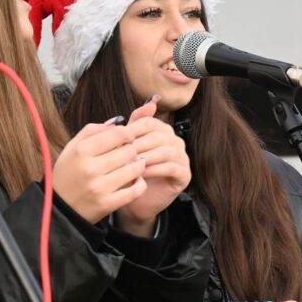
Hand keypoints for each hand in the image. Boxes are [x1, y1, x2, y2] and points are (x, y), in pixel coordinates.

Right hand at [53, 119, 146, 222]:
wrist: (60, 208)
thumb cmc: (68, 173)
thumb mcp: (72, 148)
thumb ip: (92, 131)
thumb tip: (116, 121)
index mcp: (81, 150)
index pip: (118, 133)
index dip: (128, 133)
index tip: (128, 138)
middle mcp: (90, 168)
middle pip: (129, 150)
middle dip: (132, 150)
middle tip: (129, 154)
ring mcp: (99, 187)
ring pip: (135, 169)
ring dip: (138, 166)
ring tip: (134, 166)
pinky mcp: (107, 204)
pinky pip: (136, 190)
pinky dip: (140, 183)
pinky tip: (136, 180)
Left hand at [113, 98, 191, 235]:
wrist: (134, 201)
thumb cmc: (129, 172)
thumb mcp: (129, 147)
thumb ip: (135, 125)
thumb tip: (151, 101)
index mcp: (162, 131)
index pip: (149, 123)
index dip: (132, 130)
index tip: (117, 141)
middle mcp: (175, 142)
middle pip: (159, 135)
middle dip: (139, 144)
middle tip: (123, 153)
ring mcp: (182, 158)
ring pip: (166, 150)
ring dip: (147, 156)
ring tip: (131, 163)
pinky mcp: (185, 175)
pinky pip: (172, 167)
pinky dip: (155, 169)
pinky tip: (141, 173)